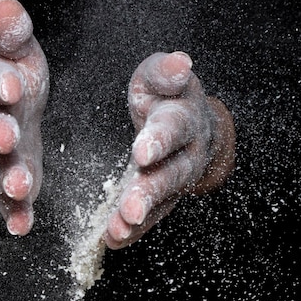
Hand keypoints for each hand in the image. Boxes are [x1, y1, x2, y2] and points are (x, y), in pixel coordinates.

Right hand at [0, 0, 48, 235]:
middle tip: (5, 137)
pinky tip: (21, 225)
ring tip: (20, 187)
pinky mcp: (8, 181)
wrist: (4, 114)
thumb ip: (13, 34)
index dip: (0, 85)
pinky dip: (13, 213)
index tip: (13, 85)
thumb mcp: (15, 53)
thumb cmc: (13, 81)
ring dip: (7, 177)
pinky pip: (6, 200)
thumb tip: (5, 4)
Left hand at [104, 52, 235, 248]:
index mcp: (184, 117)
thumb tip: (180, 61)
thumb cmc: (165, 95)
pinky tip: (113, 239)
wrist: (187, 121)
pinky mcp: (166, 197)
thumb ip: (165, 72)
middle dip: (150, 192)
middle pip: (171, 174)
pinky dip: (133, 230)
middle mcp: (186, 152)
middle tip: (130, 209)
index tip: (141, 153)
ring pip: (162, 200)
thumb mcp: (161, 76)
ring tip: (118, 230)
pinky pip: (152, 216)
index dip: (159, 141)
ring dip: (141, 217)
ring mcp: (178, 178)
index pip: (173, 129)